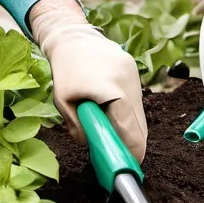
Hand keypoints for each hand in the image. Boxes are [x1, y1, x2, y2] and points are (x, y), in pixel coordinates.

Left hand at [29, 0, 146, 161]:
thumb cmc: (64, 70)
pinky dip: (126, 109)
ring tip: (107, 123)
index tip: (126, 166)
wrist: (71, 36)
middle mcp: (128, 84)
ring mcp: (134, 76)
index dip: (131, 153)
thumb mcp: (63, 102)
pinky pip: (135, 99)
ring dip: (128, 125)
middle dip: (130, 142)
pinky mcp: (134, 70)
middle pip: (140, 127)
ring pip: (139, 114)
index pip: (131, 133)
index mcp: (112, 92)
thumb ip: (79, 128)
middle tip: (115, 151)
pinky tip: (109, 104)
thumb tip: (95, 148)